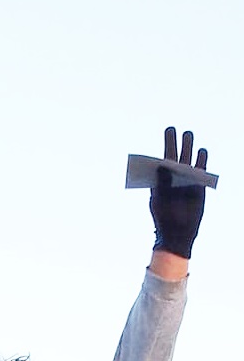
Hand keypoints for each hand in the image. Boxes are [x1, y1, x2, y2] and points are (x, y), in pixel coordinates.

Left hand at [151, 125, 206, 258]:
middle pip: (176, 155)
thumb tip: (161, 165)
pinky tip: (201, 151)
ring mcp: (187, 179)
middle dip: (175, 142)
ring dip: (188, 147)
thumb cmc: (164, 216)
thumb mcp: (159, 199)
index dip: (164, 145)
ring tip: (188, 134)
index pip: (163, 158)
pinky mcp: (198, 184)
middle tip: (173, 129)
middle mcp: (174, 176)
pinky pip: (201, 168)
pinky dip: (201, 160)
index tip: (165, 133)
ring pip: (189, 159)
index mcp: (161, 179)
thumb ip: (161, 182)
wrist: (178, 230)